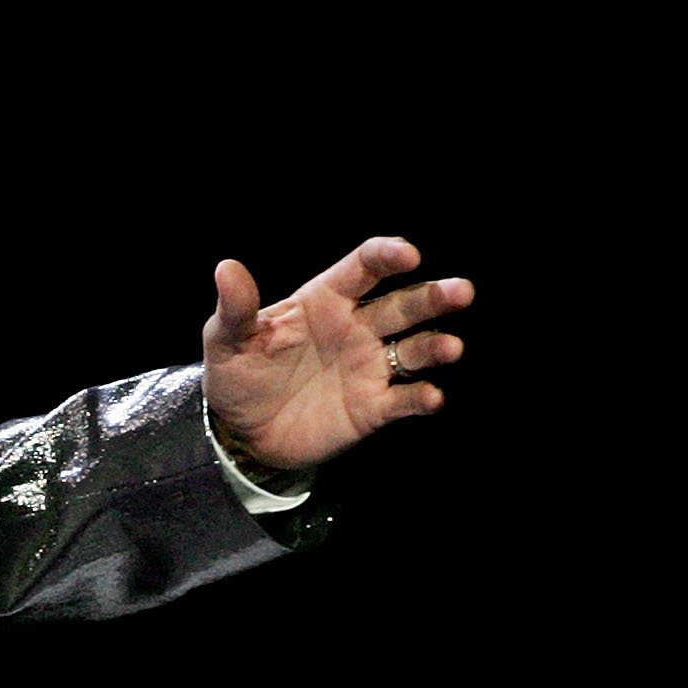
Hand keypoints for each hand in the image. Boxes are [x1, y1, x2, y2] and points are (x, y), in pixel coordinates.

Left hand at [202, 236, 472, 472]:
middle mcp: (357, 327)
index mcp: (326, 299)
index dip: (389, 256)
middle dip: (434, 296)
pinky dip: (420, 398)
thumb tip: (226, 268)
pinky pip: (403, 399)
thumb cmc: (237, 375)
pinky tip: (431, 397)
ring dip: (435, 346)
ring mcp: (368, 367)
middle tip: (462, 291)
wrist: (240, 433)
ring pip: (413, 349)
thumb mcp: (225, 340)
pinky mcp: (371, 407)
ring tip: (451, 348)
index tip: (409, 255)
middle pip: (403, 304)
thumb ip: (235, 308)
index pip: (365, 267)